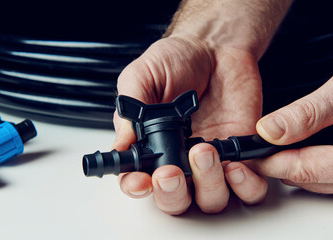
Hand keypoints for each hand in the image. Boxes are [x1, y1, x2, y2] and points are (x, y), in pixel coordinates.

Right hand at [112, 36, 267, 213]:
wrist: (215, 47)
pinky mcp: (240, 154)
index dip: (136, 187)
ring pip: (209, 200)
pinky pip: (248, 187)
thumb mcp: (141, 77)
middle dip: (171, 194)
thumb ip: (130, 109)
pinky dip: (246, 185)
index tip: (141, 181)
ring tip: (204, 150)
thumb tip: (121, 144)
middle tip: (170, 172)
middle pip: (173, 200)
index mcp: (150, 145)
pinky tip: (235, 164)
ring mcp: (210, 161)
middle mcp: (178, 158)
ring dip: (207, 185)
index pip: (136, 179)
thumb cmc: (175, 60)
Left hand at [250, 76, 332, 193]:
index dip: (272, 164)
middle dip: (283, 168)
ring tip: (274, 154)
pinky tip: (303, 153)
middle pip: (317, 180)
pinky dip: (318, 167)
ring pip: (328, 182)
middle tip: (256, 155)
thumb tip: (271, 130)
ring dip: (300, 170)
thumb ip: (310, 112)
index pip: (308, 170)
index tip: (250, 155)